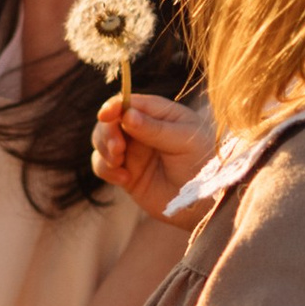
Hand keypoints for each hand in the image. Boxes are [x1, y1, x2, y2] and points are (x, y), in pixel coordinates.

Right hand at [94, 90, 216, 221]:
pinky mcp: (125, 173)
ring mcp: (132, 152)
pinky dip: (106, 170)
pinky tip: (124, 179)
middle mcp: (143, 130)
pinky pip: (101, 165)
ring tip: (118, 162)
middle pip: (110, 120)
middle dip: (107, 132)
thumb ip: (155, 128)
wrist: (203, 203)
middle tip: (117, 149)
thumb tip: (126, 115)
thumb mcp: (184, 141)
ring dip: (103, 149)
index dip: (114, 106)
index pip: (130, 102)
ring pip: (101, 141)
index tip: (106, 115)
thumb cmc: (202, 165)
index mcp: (160, 114)